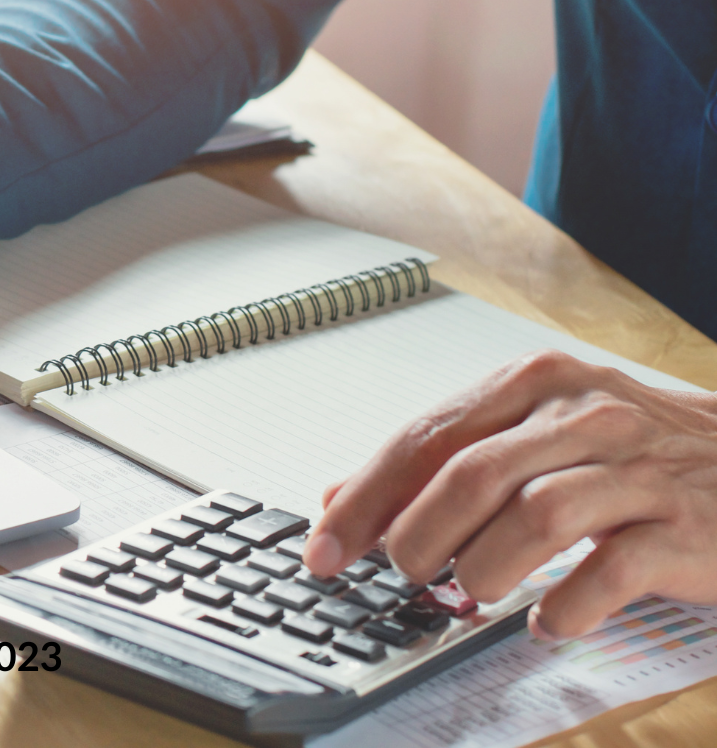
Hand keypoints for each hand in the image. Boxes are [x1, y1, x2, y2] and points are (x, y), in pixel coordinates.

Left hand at [302, 349, 716, 639]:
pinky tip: (550, 621)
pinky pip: (610, 571)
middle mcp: (583, 414)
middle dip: (418, 538)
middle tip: (407, 575)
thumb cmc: (637, 453)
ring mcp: (637, 468)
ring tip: (475, 592)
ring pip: (534, 517)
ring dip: (486, 568)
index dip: (364, 499)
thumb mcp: (537, 432)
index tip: (324, 547)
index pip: (424, 438)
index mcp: (535, 384)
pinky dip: (566, 606)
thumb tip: (341, 498)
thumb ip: (442, 460)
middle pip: (470, 475)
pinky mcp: (683, 526)